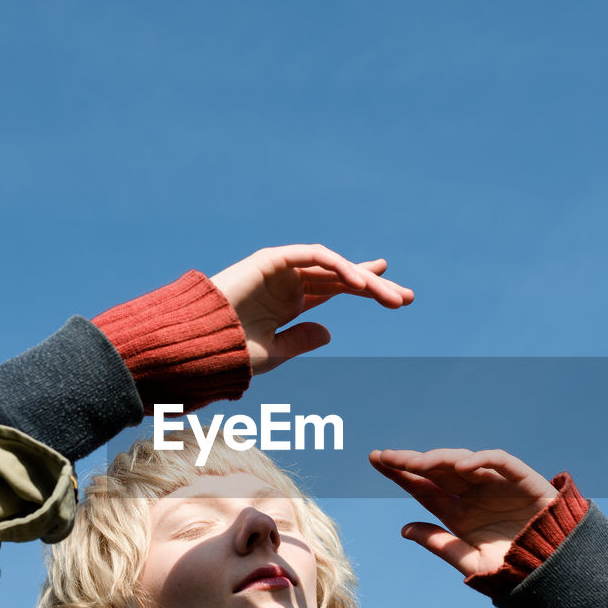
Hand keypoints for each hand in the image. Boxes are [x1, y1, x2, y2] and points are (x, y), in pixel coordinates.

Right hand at [210, 244, 412, 374]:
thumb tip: (330, 332)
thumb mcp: (274, 352)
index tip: (398, 296)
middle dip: (375, 285)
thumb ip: (301, 341)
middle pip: (341, 277)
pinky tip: (359, 281)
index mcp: (291, 302)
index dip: (366, 287)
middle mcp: (289, 282)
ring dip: (362, 278)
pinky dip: (337, 264)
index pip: (336, 289)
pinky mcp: (271, 259)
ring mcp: (281, 269)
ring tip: (389, 296)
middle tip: (406, 299)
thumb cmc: (230, 351)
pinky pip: (313, 255)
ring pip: (332, 266)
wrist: (201, 344)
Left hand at [368, 448, 557, 577]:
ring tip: (417, 464)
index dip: (400, 472)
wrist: (554, 575)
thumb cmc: (514, 570)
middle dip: (411, 461)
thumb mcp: (471, 561)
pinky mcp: (523, 480)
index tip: (376, 459)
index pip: (422, 487)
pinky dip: (483, 460)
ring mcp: (496, 484)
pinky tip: (461, 467)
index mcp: (457, 512)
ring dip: (439, 460)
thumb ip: (441, 544)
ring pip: (462, 461)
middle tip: (386, 457)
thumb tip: (404, 529)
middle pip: (436, 470)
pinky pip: (501, 462)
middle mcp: (473, 494)